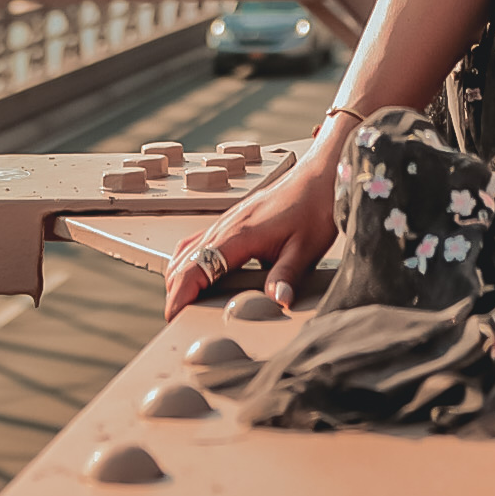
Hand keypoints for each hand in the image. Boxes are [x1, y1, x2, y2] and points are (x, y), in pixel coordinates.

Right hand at [163, 144, 338, 320]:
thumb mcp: (306, 248)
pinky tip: (198, 273)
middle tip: (179, 319)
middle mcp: (227, 224)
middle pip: (184, 261)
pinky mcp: (233, 218)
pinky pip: (198, 239)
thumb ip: (287, 275)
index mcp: (239, 233)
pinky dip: (189, 260)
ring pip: (188, 249)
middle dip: (175, 291)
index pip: (195, 267)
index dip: (179, 295)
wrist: (320, 176)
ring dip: (180, 276)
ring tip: (186, 303)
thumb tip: (276, 301)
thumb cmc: (315, 207)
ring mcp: (228, 219)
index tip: (174, 317)